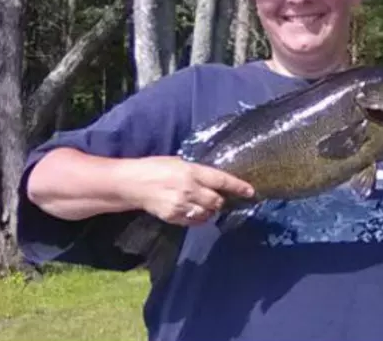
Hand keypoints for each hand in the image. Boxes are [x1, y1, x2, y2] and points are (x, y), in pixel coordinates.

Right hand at [123, 156, 254, 226]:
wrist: (132, 184)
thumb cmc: (155, 167)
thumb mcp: (178, 162)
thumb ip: (196, 171)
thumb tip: (213, 179)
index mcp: (191, 171)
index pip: (221, 180)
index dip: (238, 186)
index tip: (250, 191)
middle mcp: (189, 189)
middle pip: (216, 200)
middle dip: (220, 200)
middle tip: (218, 197)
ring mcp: (181, 205)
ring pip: (207, 213)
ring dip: (209, 210)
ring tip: (203, 204)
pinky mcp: (173, 217)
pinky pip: (194, 221)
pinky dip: (197, 217)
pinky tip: (192, 210)